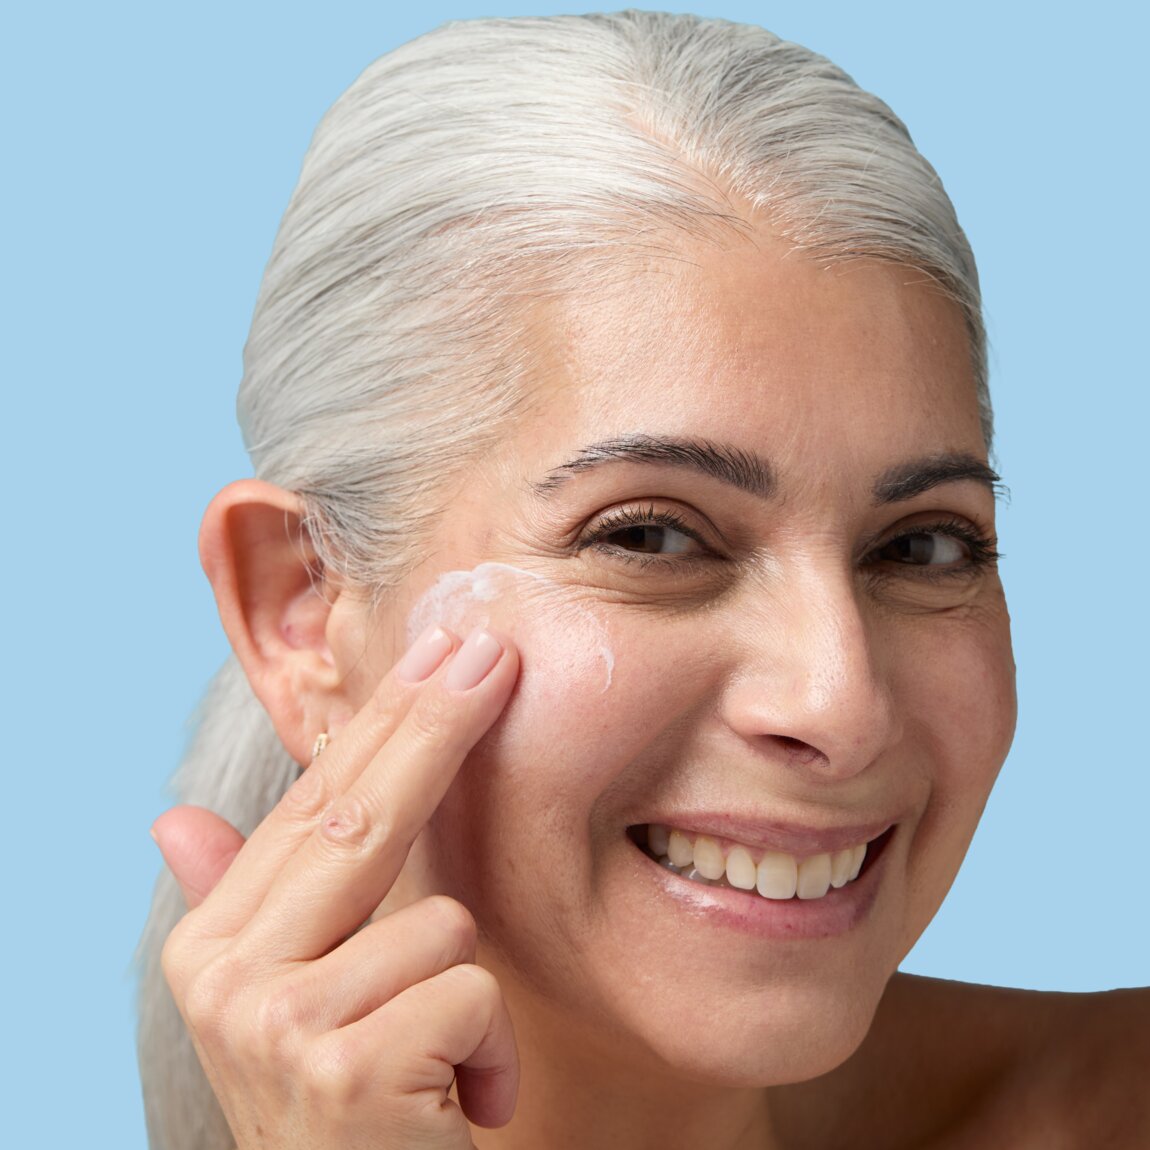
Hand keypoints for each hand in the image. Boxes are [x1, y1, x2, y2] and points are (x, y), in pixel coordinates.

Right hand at [155, 626, 519, 1149]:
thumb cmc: (348, 1117)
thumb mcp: (288, 1014)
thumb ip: (246, 908)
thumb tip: (174, 820)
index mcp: (215, 948)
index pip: (315, 807)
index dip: (385, 723)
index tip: (440, 653)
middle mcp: (226, 979)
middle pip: (357, 817)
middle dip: (434, 724)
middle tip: (490, 652)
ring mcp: (278, 1024)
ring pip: (441, 924)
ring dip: (470, 996)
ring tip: (442, 1068)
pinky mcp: (344, 1070)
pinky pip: (468, 996)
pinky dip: (491, 1054)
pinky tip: (456, 1111)